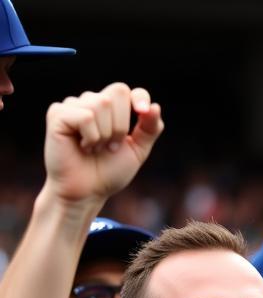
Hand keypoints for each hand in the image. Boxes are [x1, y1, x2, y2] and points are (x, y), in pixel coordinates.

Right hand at [42, 84, 161, 205]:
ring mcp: (72, 106)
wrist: (87, 192)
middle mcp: (90, 103)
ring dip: (105, 135)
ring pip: (101, 104)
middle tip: (111, 146)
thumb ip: (149, 129)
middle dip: (122, 126)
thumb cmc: (109, 172)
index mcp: (109, 110)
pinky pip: (85, 116)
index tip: (142, 112)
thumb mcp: (137, 151)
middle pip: (117, 93)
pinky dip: (91, 136)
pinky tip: (82, 147)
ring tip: (94, 148)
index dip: (138, 97)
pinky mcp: (58, 114)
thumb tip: (155, 106)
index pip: (125, 90)